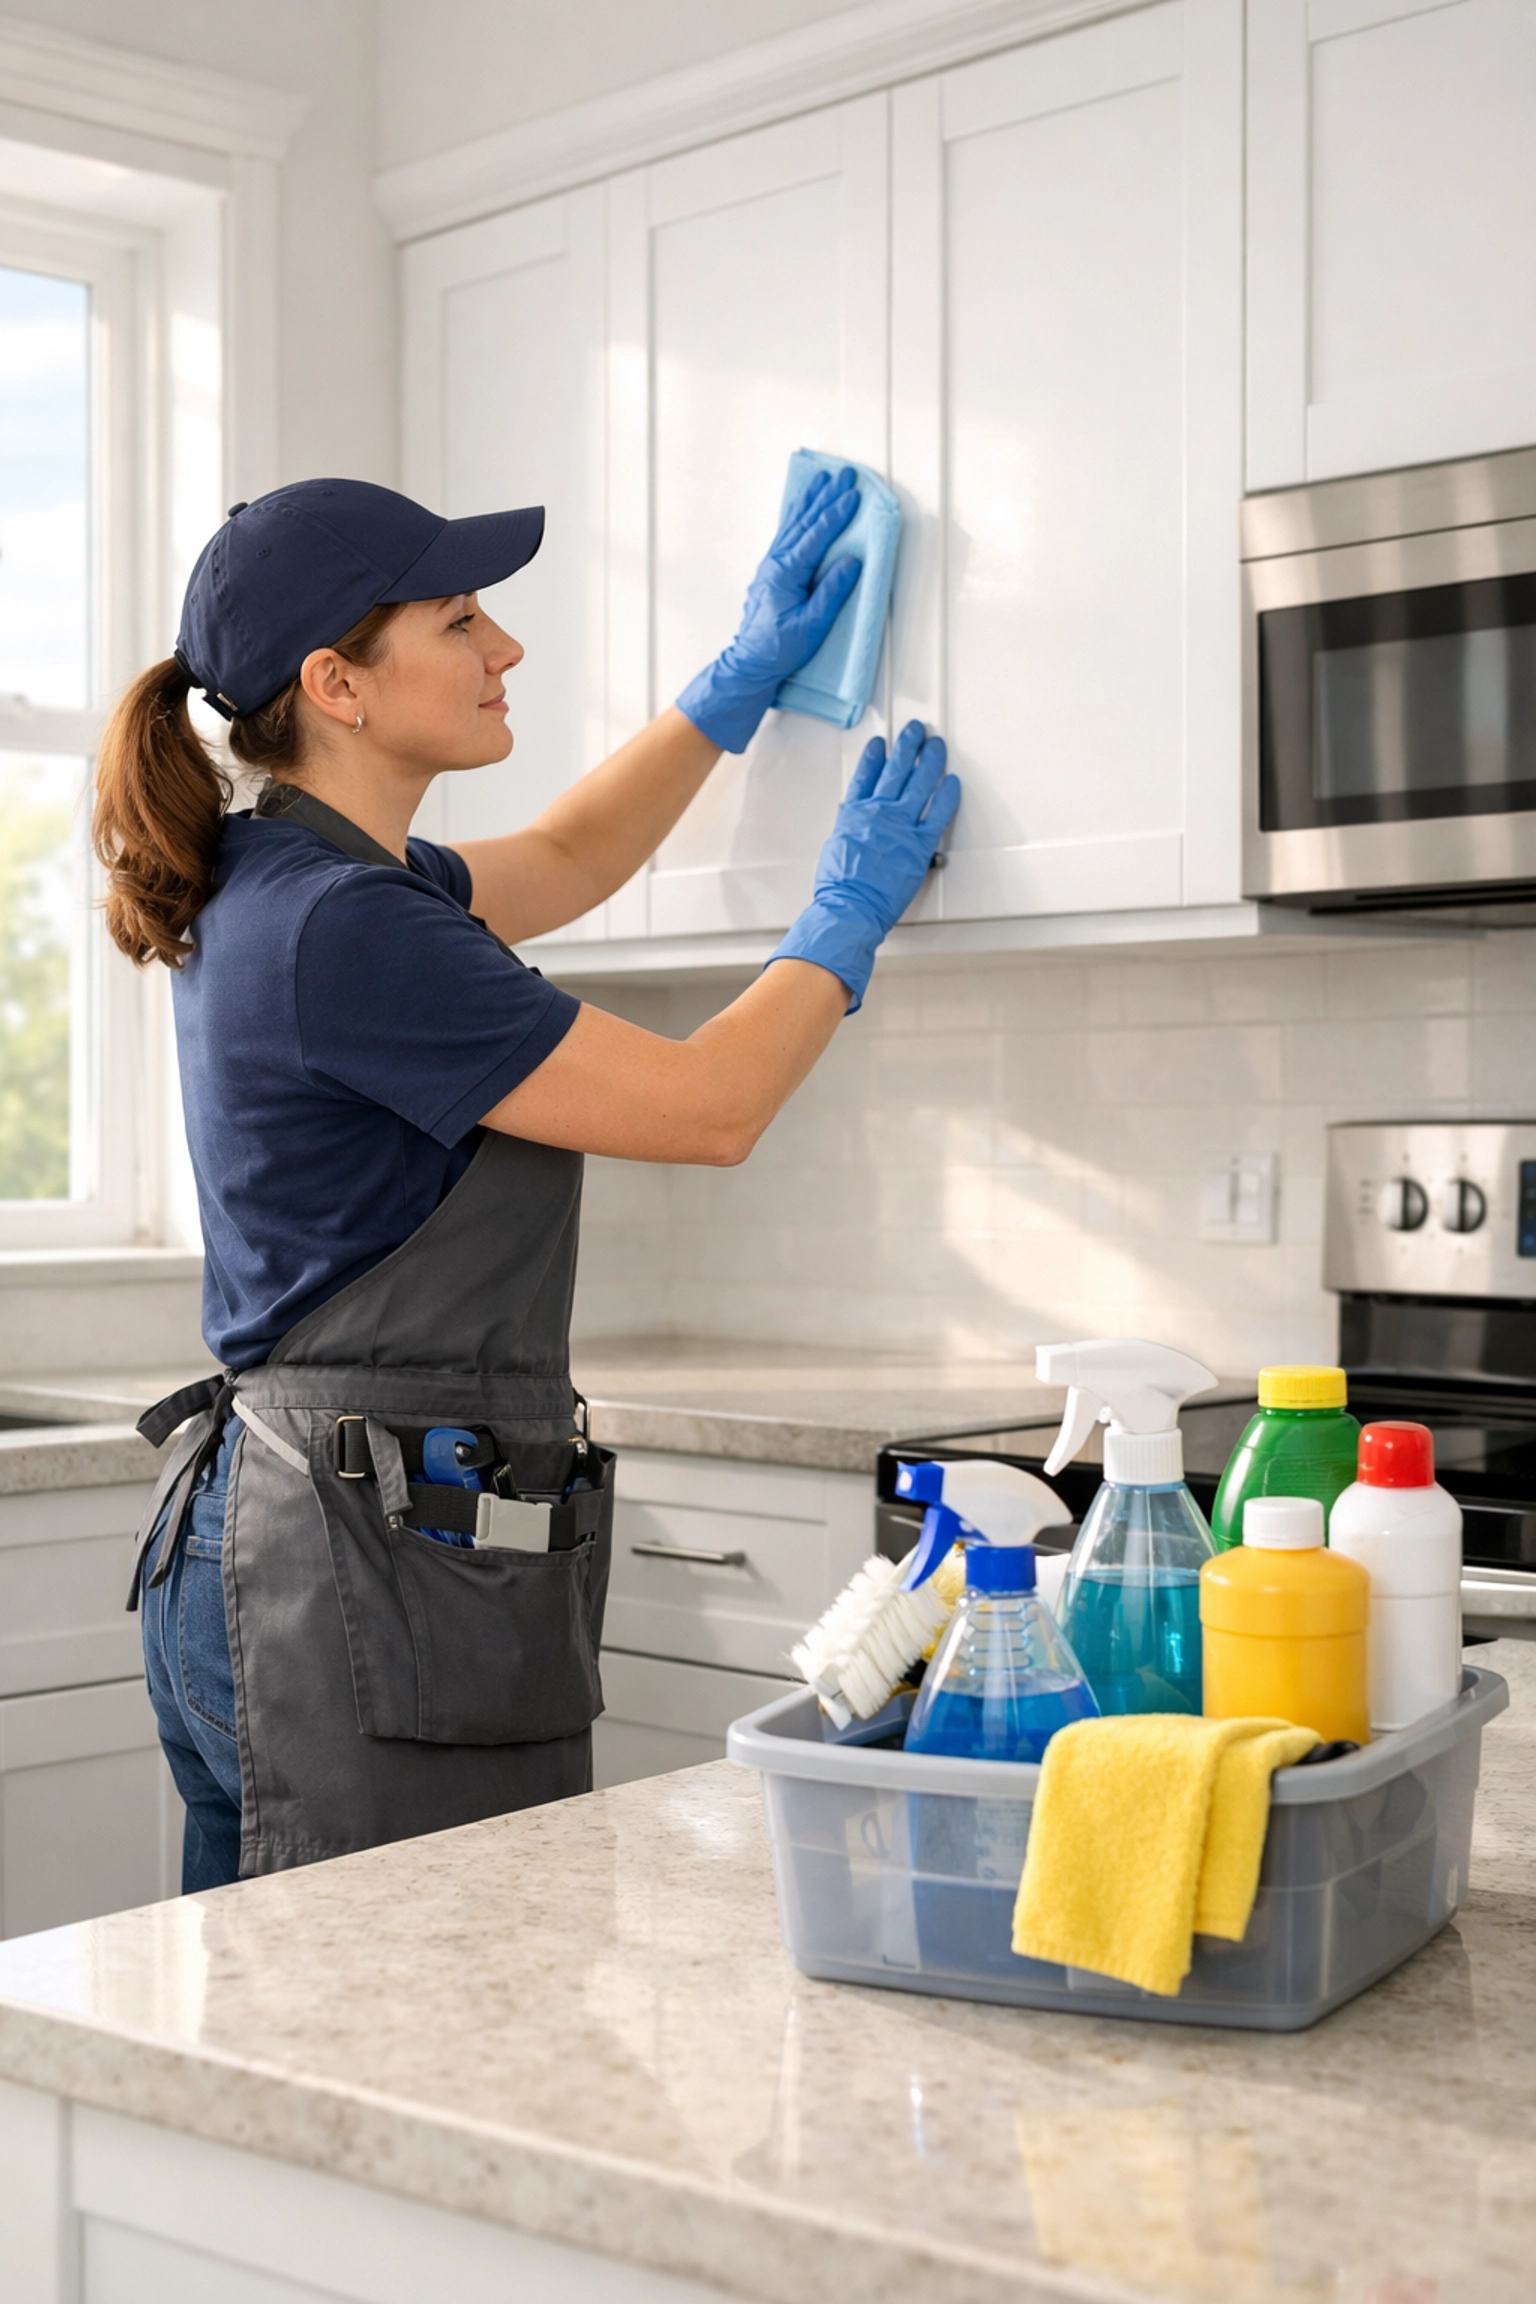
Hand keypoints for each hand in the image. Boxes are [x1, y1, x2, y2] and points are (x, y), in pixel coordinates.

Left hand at [676, 467, 861, 751]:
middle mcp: (776, 563)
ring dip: (811, 501)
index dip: (836, 514)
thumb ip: (831, 593)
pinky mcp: (772, 572)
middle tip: (843, 474)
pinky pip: (788, 535)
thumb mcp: (811, 625)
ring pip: (794, 524)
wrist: (750, 663)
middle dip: (826, 496)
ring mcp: (772, 566)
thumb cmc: (778, 650)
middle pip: (804, 522)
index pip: (816, 536)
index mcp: (786, 574)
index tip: (853, 495)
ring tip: (824, 480)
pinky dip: (798, 516)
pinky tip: (804, 508)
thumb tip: (850, 564)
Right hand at [766, 721, 959, 1009]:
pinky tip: (953, 782)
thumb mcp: (835, 847)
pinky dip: (947, 796)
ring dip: (929, 759)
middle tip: (917, 730)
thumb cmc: (839, 887)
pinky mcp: (919, 843)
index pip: (866, 775)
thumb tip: (857, 826)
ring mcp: (900, 825)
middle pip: (896, 770)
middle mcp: (877, 812)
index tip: (882, 744)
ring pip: (919, 783)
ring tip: (936, 745)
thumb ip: (850, 830)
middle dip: (908, 746)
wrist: (849, 906)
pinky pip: (938, 813)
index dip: (875, 756)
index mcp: (854, 813)